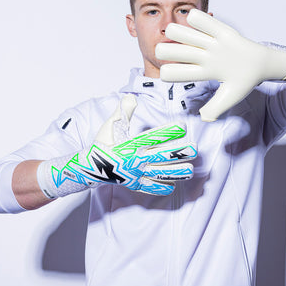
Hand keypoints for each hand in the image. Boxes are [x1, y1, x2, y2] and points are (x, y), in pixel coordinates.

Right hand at [37, 95, 196, 197]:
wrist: (89, 166)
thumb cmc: (103, 143)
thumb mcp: (111, 125)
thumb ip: (123, 111)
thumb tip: (130, 97)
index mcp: (132, 144)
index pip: (154, 137)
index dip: (169, 131)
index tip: (183, 126)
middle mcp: (136, 160)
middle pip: (162, 157)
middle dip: (180, 153)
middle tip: (195, 149)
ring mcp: (136, 173)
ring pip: (161, 174)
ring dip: (177, 173)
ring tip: (190, 171)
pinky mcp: (134, 184)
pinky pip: (150, 188)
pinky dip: (161, 187)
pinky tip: (173, 185)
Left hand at [156, 9, 285, 121]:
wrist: (260, 65)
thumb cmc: (243, 81)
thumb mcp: (230, 97)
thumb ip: (216, 109)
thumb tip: (203, 118)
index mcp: (202, 71)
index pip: (174, 73)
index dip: (168, 73)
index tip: (170, 73)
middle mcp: (202, 55)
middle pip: (171, 51)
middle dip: (166, 51)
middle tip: (169, 52)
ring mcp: (210, 42)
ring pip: (180, 33)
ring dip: (176, 33)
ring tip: (180, 35)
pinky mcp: (221, 31)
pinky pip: (200, 20)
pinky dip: (195, 20)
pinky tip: (197, 23)